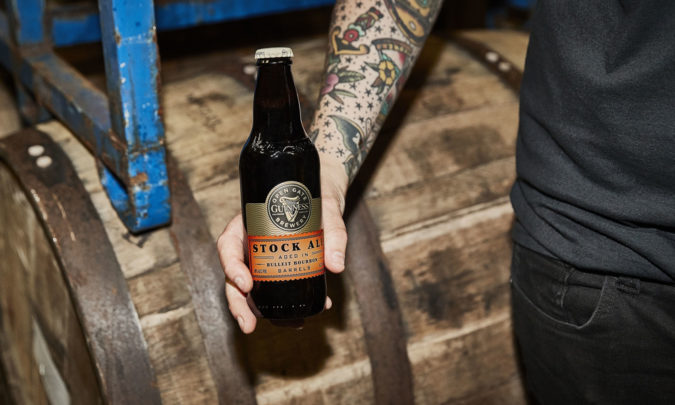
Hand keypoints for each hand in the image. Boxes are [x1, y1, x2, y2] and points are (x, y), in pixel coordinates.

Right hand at [217, 153, 348, 332]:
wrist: (325, 190)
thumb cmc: (318, 192)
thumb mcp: (327, 207)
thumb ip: (333, 233)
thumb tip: (336, 266)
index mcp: (249, 221)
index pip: (228, 245)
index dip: (232, 266)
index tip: (246, 283)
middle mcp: (251, 242)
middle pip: (235, 276)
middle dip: (239, 303)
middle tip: (249, 325)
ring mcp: (263, 257)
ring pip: (253, 289)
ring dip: (264, 311)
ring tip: (290, 325)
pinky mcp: (280, 267)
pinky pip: (277, 288)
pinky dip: (289, 304)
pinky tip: (306, 314)